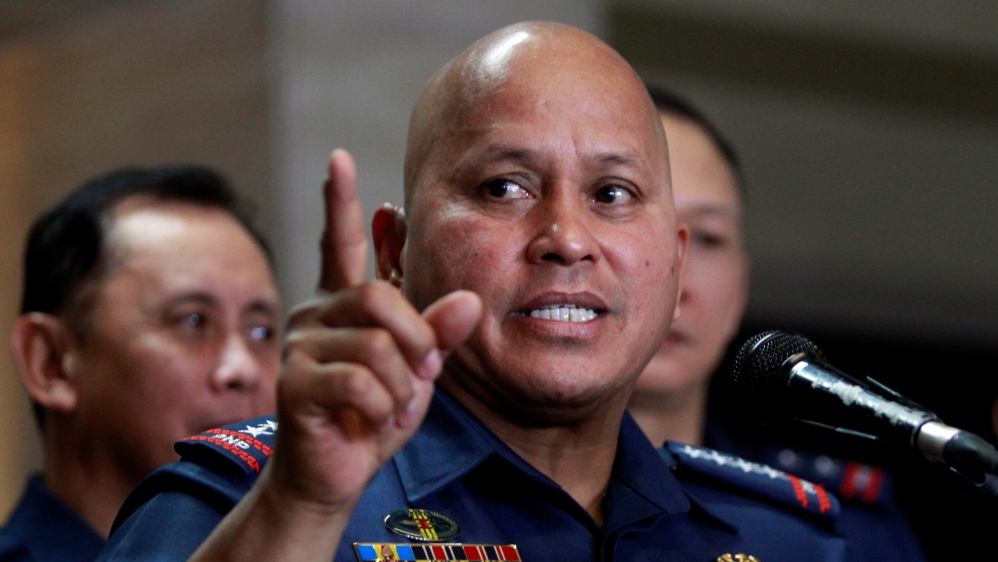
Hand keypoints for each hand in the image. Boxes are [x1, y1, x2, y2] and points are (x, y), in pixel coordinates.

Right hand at [271, 149, 480, 509]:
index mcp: (343, 303)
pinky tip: (372, 420)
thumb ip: (438, 334)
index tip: (339, 158)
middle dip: (416, 342)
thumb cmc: (374, 415)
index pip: (339, 242)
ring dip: (402, 385)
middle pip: (380, 298)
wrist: (335, 475)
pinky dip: (381, 407)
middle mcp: (316, 313)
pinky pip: (359, 381)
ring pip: (376, 344)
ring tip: (393, 407)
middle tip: (421, 376)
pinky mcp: (293, 381)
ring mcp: (300, 345)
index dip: (339, 201)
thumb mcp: (418, 370)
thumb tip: (468, 302)